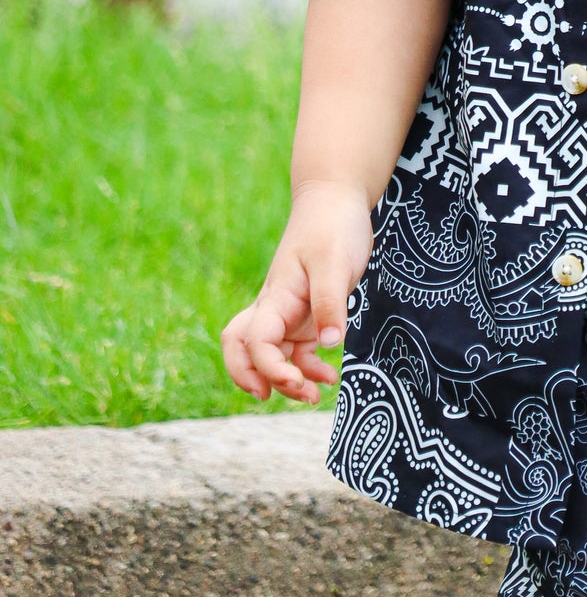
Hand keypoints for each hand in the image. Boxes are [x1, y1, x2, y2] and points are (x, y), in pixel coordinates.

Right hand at [220, 181, 373, 403]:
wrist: (336, 200)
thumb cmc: (332, 226)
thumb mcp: (335, 262)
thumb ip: (331, 302)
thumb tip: (330, 343)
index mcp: (276, 296)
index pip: (256, 341)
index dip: (268, 367)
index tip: (295, 380)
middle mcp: (276, 308)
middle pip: (241, 350)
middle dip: (252, 378)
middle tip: (276, 396)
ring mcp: (290, 312)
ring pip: (272, 355)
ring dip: (286, 380)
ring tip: (313, 397)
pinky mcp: (307, 313)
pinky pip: (297, 349)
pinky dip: (307, 367)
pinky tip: (329, 376)